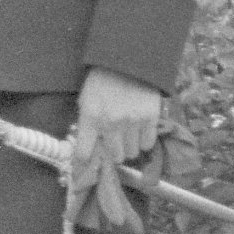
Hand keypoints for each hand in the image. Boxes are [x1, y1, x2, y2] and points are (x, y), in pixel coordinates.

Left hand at [67, 67, 163, 229]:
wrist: (127, 61)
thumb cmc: (102, 82)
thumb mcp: (86, 100)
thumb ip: (87, 125)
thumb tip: (87, 152)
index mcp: (90, 117)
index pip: (84, 153)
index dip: (85, 165)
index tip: (85, 172)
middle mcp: (111, 123)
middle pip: (113, 157)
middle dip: (113, 154)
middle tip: (113, 145)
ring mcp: (132, 122)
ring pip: (131, 153)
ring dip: (128, 148)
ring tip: (126, 134)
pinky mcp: (150, 119)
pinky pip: (146, 144)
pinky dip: (142, 141)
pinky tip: (138, 130)